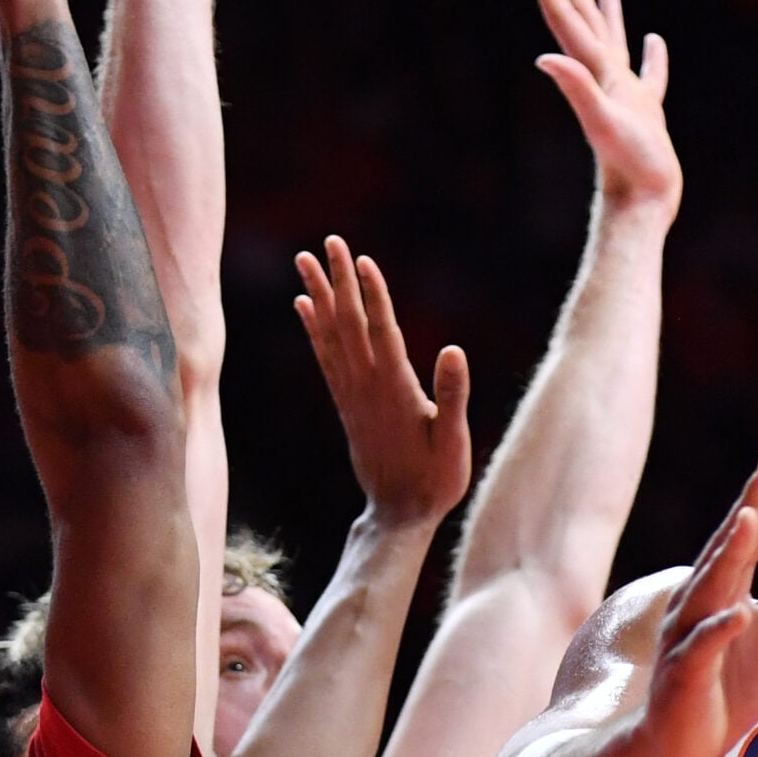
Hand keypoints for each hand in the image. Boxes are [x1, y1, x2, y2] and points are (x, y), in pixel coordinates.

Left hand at [294, 236, 471, 526]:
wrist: (398, 515)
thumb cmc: (435, 481)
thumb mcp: (453, 442)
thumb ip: (452, 396)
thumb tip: (452, 349)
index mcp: (394, 389)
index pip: (381, 332)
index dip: (372, 295)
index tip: (360, 260)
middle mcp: (366, 386)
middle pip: (349, 324)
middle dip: (338, 281)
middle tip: (328, 241)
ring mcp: (352, 394)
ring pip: (330, 336)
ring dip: (318, 295)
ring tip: (304, 261)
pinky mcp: (347, 404)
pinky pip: (325, 358)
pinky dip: (313, 329)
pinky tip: (304, 307)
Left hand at [525, 0, 681, 216]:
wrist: (644, 203)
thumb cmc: (628, 166)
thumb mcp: (602, 122)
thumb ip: (576, 87)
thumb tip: (543, 58)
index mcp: (596, 74)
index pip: (568, 22)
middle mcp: (606, 79)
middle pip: (585, 23)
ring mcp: (626, 96)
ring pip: (614, 44)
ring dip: (607, 16)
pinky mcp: (646, 113)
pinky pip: (649, 75)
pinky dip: (652, 57)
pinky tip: (654, 42)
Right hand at [638, 453, 757, 756]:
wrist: (678, 747)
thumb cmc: (726, 688)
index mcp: (725, 590)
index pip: (750, 537)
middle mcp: (702, 603)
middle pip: (729, 547)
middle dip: (750, 505)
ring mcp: (689, 637)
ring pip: (711, 587)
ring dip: (729, 552)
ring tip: (751, 517)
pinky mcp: (684, 676)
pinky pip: (701, 649)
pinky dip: (719, 630)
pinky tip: (739, 613)